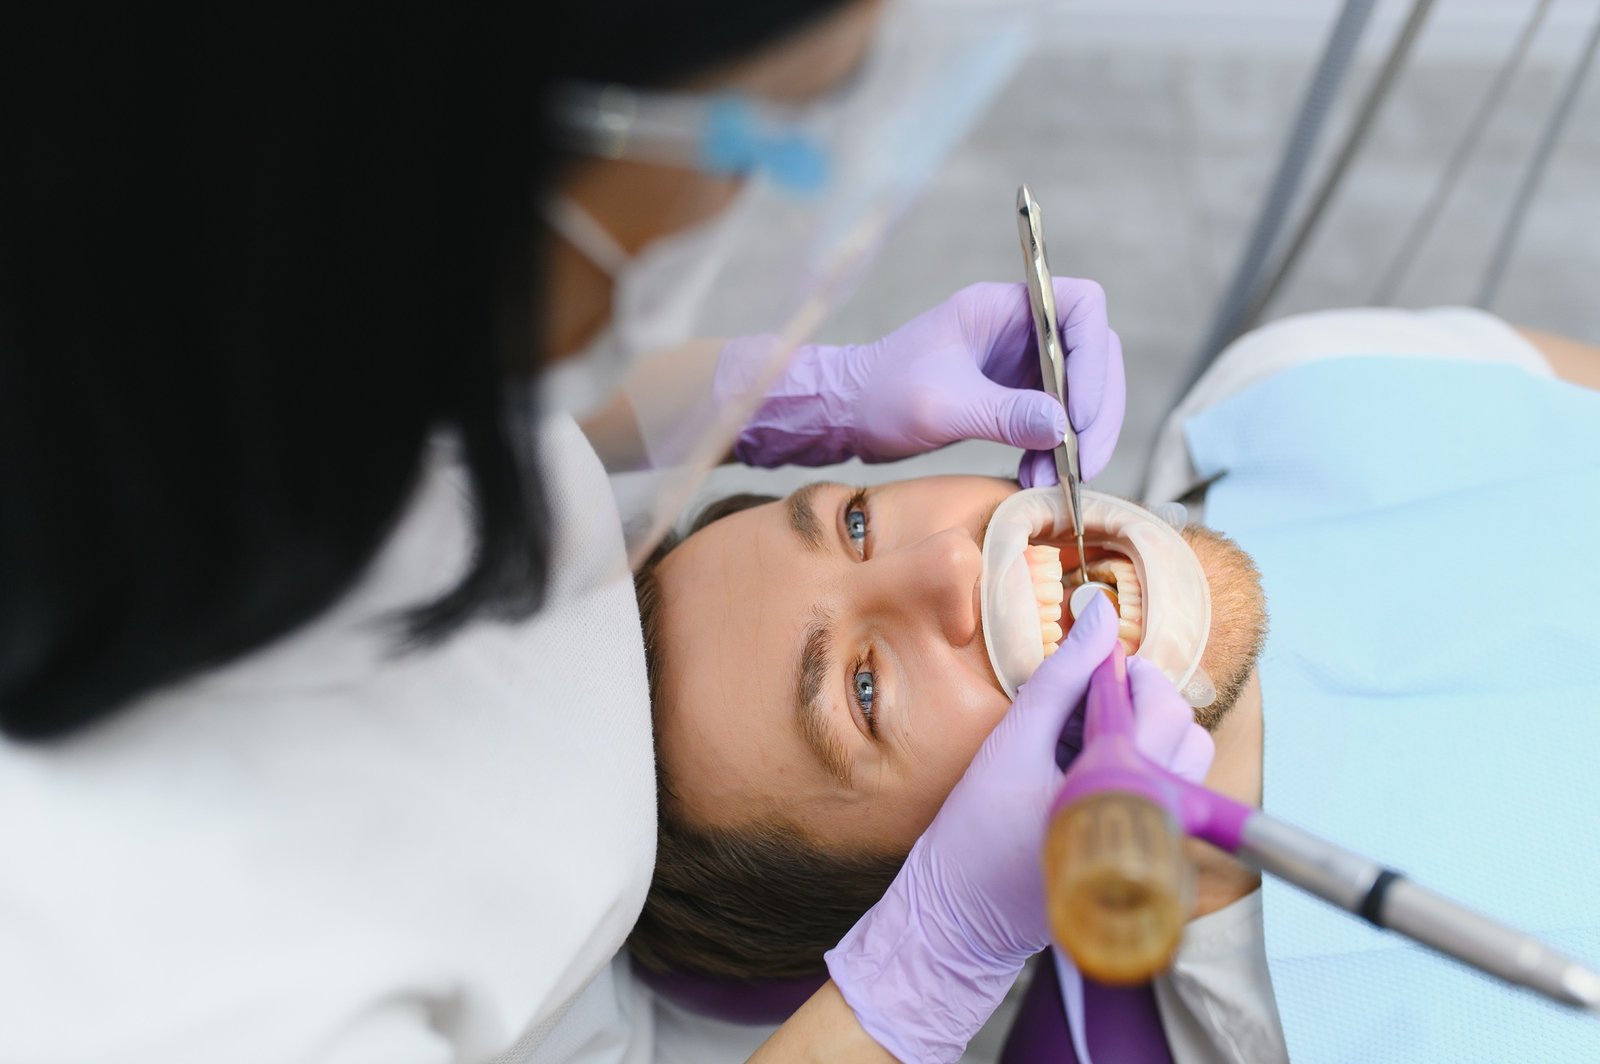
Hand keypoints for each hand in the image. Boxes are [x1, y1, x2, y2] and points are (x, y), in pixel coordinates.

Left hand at [717, 280, 1124, 477]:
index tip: (1078, 415)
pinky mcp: (1016, 396)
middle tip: (1084, 466)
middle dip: (1096, 413)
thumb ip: (1003, 413)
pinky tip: (1038, 482)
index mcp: (1003, 307)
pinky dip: (1055, 453)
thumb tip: (1063, 428)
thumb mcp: (941, 406)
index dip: (1093, 360)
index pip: (1082, 307)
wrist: (850, 415)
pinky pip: (1056, 421)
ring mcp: (1022, 362)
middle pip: (1093, 356)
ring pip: (1080, 394)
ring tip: (1055, 483)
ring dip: (1078, 441)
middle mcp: (1021, 328)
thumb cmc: (882, 394)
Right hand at [824, 597, 1204, 1062]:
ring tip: (1082, 737)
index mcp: (1121, 789)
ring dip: (1144, 733)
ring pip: (1184, 761)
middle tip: (1086, 695)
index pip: (1158, 705)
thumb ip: (1061, 676)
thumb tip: (1097, 614)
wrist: (961, 920)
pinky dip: (1139, 767)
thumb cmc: (975, 835)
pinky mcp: (1150, 860)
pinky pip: (1169, 793)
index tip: (1088, 656)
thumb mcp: (1011, 744)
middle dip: (1141, 699)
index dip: (1121, 669)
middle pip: (1186, 730)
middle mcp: (1154, 822)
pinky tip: (1083, 773)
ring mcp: (1157, 847)